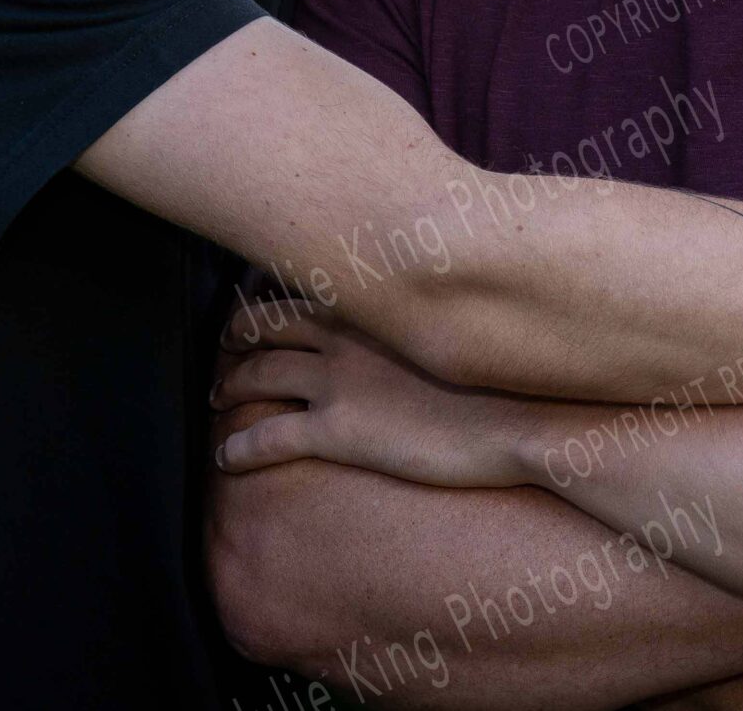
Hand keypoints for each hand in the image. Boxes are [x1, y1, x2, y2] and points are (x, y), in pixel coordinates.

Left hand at [212, 303, 549, 487]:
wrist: (526, 418)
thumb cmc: (514, 376)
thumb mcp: (473, 324)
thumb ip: (442, 309)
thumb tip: (445, 302)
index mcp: (378, 306)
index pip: (308, 284)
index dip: (275, 290)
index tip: (260, 296)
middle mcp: (348, 336)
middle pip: (270, 324)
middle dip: (240, 333)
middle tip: (228, 343)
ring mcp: (338, 383)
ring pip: (258, 375)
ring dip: (229, 384)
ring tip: (216, 396)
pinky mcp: (337, 432)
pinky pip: (268, 438)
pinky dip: (238, 447)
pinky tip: (225, 458)